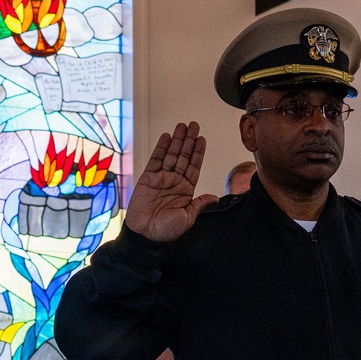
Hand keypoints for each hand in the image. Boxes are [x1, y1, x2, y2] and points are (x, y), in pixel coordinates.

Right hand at [125, 122, 217, 242]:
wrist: (145, 234)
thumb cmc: (166, 230)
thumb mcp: (188, 218)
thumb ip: (199, 204)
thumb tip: (214, 196)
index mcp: (186, 191)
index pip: (194, 167)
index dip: (198, 153)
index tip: (202, 139)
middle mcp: (175, 182)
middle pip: (183, 157)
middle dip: (189, 141)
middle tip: (193, 125)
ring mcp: (161, 179)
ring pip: (171, 155)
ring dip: (177, 140)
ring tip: (182, 126)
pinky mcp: (148, 178)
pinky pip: (156, 159)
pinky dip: (161, 148)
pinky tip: (167, 137)